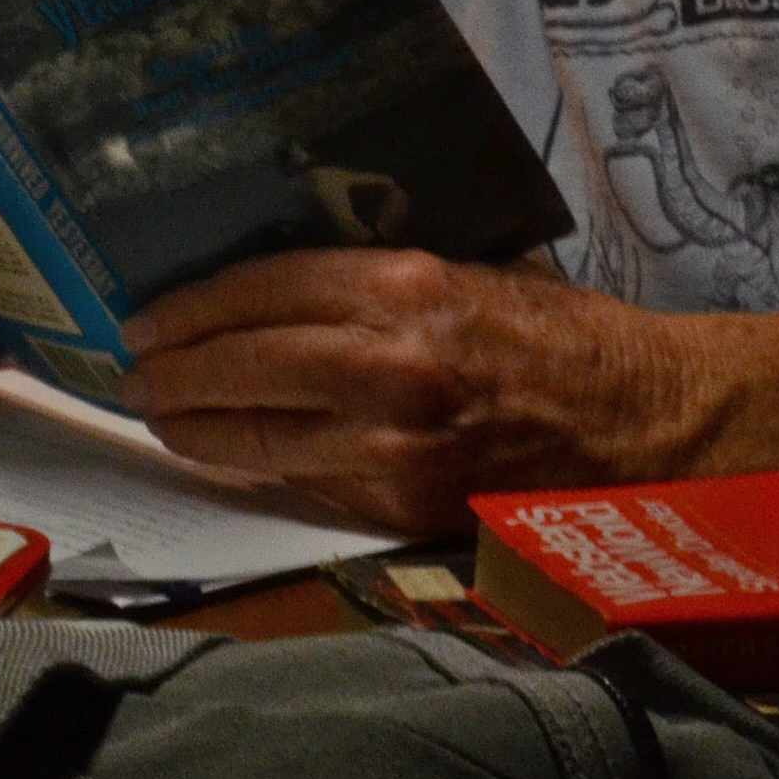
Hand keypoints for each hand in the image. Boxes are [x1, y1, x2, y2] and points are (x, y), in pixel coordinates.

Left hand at [118, 247, 778, 533]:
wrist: (645, 426)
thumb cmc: (564, 335)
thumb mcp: (474, 269)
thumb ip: (385, 278)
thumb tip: (292, 279)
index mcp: (405, 286)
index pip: (263, 290)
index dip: (193, 306)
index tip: (147, 315)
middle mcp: (385, 365)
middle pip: (242, 365)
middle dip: (174, 371)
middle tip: (134, 372)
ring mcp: (388, 447)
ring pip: (259, 437)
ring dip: (196, 429)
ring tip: (160, 418)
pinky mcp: (401, 509)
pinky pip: (306, 483)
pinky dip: (261, 467)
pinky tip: (233, 455)